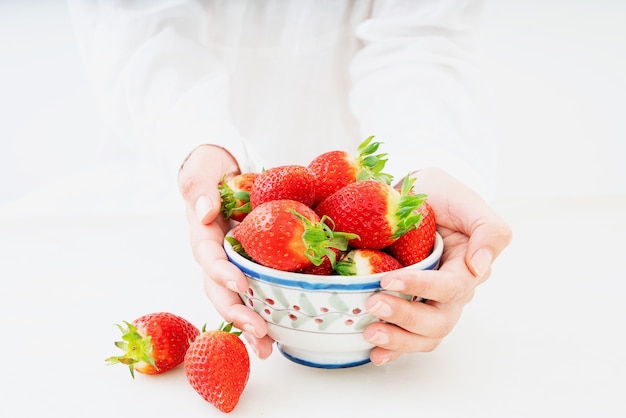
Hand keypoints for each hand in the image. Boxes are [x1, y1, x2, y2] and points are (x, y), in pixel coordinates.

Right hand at [178, 145, 273, 358]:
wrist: (223, 171)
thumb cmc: (210, 170)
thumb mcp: (202, 170)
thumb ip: (199, 188)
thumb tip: (204, 213)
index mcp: (203, 235)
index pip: (208, 257)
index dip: (221, 273)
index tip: (240, 284)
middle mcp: (216, 255)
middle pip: (220, 289)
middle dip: (237, 312)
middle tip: (258, 330)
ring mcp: (231, 263)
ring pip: (235, 299)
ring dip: (249, 324)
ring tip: (267, 348)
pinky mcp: (249, 265)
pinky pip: (255, 291)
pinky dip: (264, 313)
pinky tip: (279, 335)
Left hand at [363, 167, 511, 364]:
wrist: (411, 196)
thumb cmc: (439, 195)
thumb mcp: (464, 199)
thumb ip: (487, 229)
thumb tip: (480, 265)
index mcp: (468, 267)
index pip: (450, 287)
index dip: (420, 288)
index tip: (387, 280)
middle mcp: (452, 291)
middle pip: (438, 320)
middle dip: (406, 318)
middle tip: (373, 306)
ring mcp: (432, 302)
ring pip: (425, 336)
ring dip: (398, 340)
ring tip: (369, 334)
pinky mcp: (412, 306)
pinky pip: (410, 336)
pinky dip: (394, 348)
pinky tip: (374, 353)